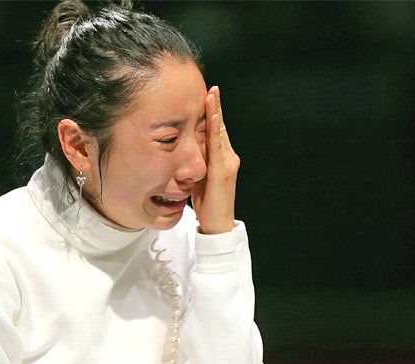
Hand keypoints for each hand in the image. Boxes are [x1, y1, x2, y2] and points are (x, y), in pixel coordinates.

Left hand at [192, 85, 238, 234]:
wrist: (218, 225)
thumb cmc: (207, 204)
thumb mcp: (199, 178)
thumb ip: (196, 162)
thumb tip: (185, 149)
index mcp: (222, 159)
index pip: (216, 130)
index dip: (212, 112)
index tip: (207, 95)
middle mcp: (229, 158)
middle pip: (220, 127)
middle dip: (215, 106)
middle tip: (211, 87)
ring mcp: (228, 164)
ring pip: (220, 133)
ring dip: (216, 113)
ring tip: (211, 95)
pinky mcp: (223, 172)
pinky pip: (217, 148)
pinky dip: (215, 131)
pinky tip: (212, 118)